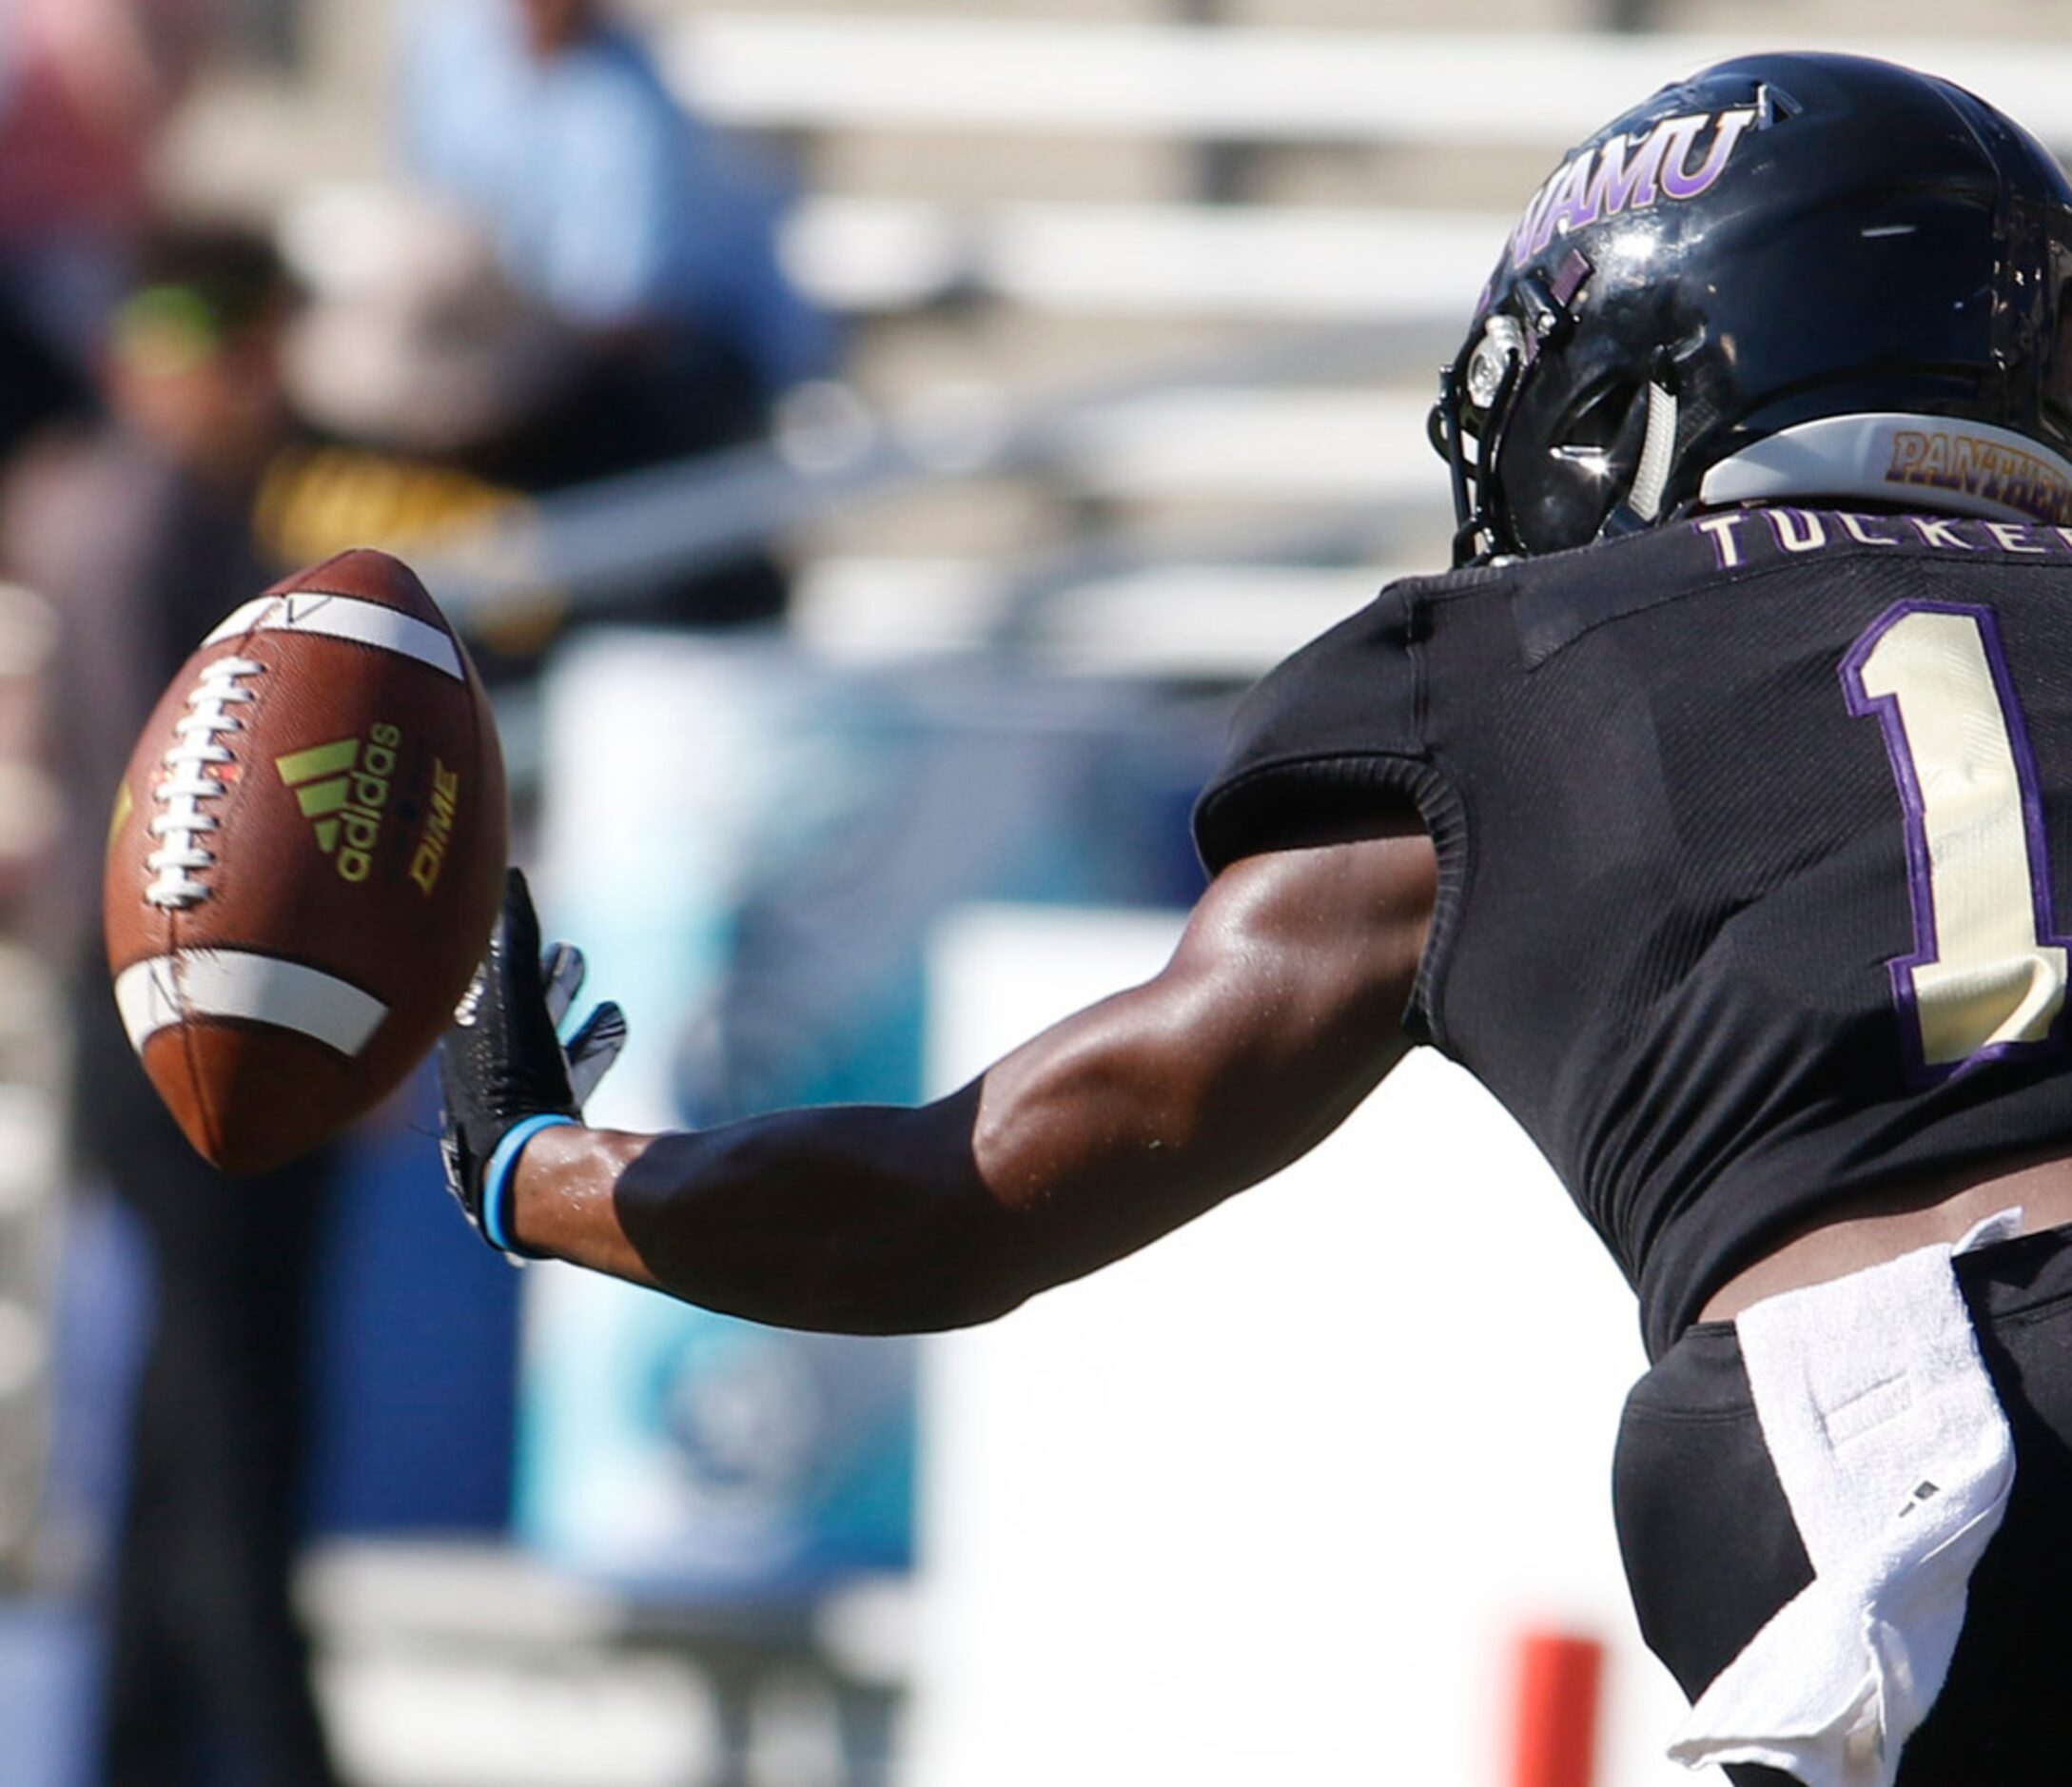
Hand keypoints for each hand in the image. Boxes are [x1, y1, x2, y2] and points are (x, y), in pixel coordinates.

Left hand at [438, 868, 626, 1253]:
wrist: (521, 1169)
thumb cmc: (508, 1082)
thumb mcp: (514, 1001)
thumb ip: (517, 943)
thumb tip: (512, 877)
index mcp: (463, 1040)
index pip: (481, 987)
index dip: (510, 955)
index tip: (539, 931)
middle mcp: (482, 1072)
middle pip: (515, 1016)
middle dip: (545, 983)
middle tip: (573, 956)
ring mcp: (514, 1101)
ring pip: (546, 1046)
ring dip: (572, 1013)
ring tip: (603, 993)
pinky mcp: (546, 1125)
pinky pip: (572, 1078)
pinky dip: (594, 1049)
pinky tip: (618, 1027)